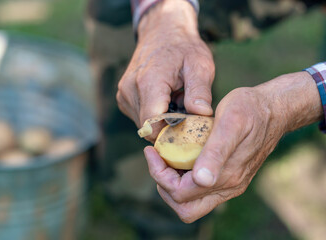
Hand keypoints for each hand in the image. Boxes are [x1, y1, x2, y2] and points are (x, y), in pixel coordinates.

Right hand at [116, 0, 214, 141]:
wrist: (163, 31)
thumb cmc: (184, 48)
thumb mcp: (200, 64)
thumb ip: (200, 91)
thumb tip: (202, 115)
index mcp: (149, 82)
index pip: (153, 124)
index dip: (171, 134)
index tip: (188, 132)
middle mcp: (130, 90)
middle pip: (149, 127)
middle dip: (169, 129)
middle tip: (188, 118)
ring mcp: (124, 94)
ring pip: (144, 124)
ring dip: (162, 122)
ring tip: (177, 104)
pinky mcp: (124, 97)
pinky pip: (139, 117)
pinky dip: (155, 116)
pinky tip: (166, 102)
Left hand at [144, 72, 322, 222]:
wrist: (274, 109)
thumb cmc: (250, 109)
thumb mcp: (231, 122)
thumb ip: (216, 152)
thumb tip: (202, 180)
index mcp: (226, 175)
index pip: (181, 193)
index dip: (160, 174)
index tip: (153, 151)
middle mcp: (229, 186)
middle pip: (185, 206)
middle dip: (164, 186)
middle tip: (158, 159)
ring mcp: (231, 184)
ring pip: (193, 202)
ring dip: (173, 184)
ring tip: (167, 158)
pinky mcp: (232, 177)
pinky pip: (202, 191)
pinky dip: (185, 179)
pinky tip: (183, 157)